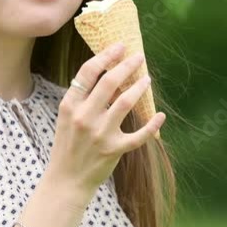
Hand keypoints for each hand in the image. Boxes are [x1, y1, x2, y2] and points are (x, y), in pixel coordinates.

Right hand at [44, 43, 166, 200]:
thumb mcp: (67, 118)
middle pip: (109, 82)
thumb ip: (82, 98)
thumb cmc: (68, 145)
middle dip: (126, 66)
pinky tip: (160, 115)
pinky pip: (138, 135)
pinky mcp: (114, 150)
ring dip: (139, 88)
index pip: (88, 72)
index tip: (119, 46)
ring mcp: (100, 134)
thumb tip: (107, 74)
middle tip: (138, 57)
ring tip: (147, 79)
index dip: (105, 56)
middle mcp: (84, 117)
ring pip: (125, 103)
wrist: (66, 180)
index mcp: (70, 106)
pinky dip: (152, 125)